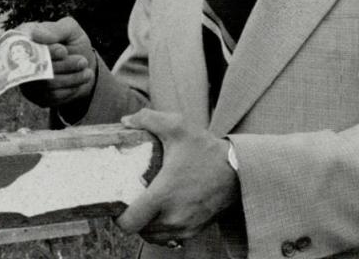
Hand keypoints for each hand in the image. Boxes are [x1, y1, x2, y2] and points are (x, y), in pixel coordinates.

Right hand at [15, 18, 96, 109]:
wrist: (83, 65)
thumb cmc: (73, 42)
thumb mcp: (70, 30)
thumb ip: (55, 30)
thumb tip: (36, 35)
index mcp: (25, 37)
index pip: (25, 47)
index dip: (44, 51)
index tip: (64, 51)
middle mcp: (21, 60)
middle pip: (37, 68)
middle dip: (63, 65)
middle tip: (83, 61)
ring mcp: (27, 80)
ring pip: (47, 84)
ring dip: (71, 79)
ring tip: (87, 72)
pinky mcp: (36, 96)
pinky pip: (52, 97)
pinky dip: (69, 90)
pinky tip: (79, 82)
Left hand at [116, 109, 238, 244]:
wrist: (240, 171)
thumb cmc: (208, 150)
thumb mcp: (178, 127)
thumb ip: (148, 119)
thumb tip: (125, 121)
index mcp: (163, 196)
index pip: (129, 223)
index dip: (118, 216)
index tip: (118, 202)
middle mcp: (173, 217)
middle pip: (139, 230)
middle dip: (133, 217)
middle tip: (131, 199)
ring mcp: (185, 227)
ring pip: (154, 237)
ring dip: (147, 225)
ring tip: (146, 206)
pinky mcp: (195, 231)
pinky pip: (170, 239)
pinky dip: (162, 231)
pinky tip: (162, 213)